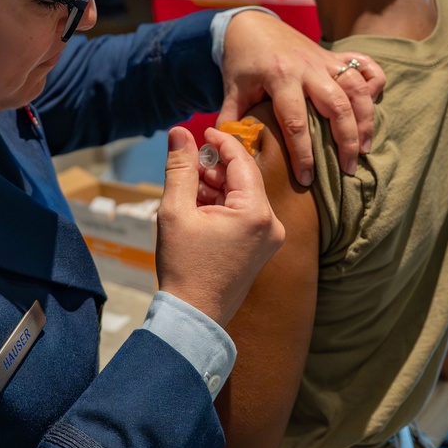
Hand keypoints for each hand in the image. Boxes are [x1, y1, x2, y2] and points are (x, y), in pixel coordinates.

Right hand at [155, 126, 284, 326]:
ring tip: (187, 191)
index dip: (220, 141)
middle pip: (243, 177)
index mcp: (256, 213)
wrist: (193, 316)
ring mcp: (270, 238)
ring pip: (242, 194)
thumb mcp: (176, 210)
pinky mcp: (262, 248)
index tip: (200, 131)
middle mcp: (272, 224)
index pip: (241, 160)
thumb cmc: (184, 265)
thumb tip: (180, 132)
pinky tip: (197, 209)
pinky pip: (244, 213)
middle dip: (213, 167)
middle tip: (186, 165)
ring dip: (215, 186)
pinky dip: (221, 205)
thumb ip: (180, 167)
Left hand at [219, 11, 385, 185]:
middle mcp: (307, 68)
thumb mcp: (232, 89)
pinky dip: (376, 82)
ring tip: (364, 148)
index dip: (303, 153)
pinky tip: (374, 107)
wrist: (251, 25)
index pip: (296, 121)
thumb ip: (232, 119)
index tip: (306, 178)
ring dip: (365, 120)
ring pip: (356, 89)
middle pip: (336, 106)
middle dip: (346, 140)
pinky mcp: (335, 55)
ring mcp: (324, 60)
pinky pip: (365, 64)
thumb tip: (228, 150)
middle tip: (349, 169)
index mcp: (280, 77)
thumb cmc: (242, 62)